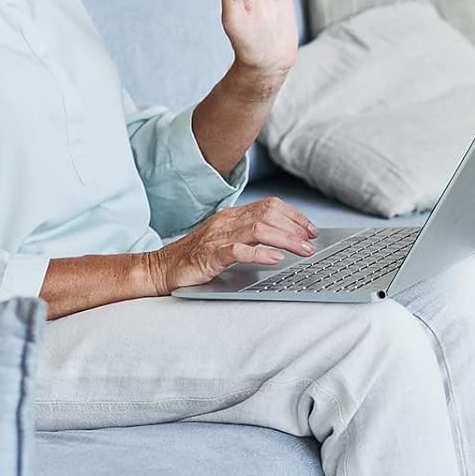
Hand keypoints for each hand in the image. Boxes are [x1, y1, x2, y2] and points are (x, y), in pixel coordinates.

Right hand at [147, 198, 318, 292]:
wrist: (162, 268)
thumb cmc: (195, 257)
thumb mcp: (226, 241)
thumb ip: (251, 237)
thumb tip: (284, 241)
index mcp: (232, 216)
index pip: (270, 206)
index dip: (294, 216)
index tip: (312, 230)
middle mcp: (226, 222)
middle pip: (269, 214)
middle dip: (295, 227)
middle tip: (312, 242)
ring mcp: (217, 237)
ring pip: (259, 229)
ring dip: (286, 239)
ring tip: (303, 250)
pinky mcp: (209, 256)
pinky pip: (238, 251)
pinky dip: (260, 254)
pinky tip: (276, 259)